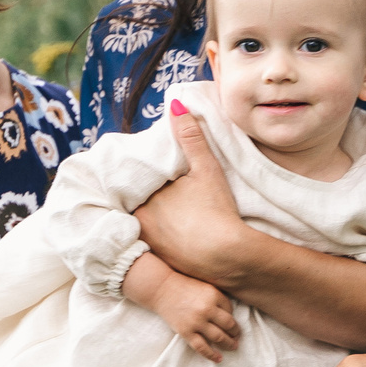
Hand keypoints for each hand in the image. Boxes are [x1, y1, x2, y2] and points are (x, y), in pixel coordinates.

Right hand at [124, 253, 241, 360]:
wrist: (161, 288)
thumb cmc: (183, 285)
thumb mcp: (204, 286)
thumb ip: (217, 298)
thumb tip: (231, 316)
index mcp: (214, 295)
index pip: (231, 310)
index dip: (232, 316)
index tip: (230, 321)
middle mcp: (207, 309)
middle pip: (229, 325)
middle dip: (236, 333)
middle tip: (237, 337)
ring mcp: (196, 322)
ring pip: (219, 337)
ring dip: (229, 344)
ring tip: (233, 347)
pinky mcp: (186, 332)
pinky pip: (202, 347)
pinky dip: (212, 354)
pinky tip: (219, 359)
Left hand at [133, 99, 260, 284]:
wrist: (228, 256)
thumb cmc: (216, 210)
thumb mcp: (206, 169)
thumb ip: (190, 137)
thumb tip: (176, 104)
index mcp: (143, 197)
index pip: (137, 180)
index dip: (146, 175)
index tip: (157, 175)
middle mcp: (138, 221)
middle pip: (137, 202)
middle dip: (144, 196)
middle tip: (164, 195)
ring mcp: (146, 244)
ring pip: (143, 223)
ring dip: (150, 218)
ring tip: (169, 214)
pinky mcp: (158, 262)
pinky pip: (152, 245)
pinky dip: (159, 238)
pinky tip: (173, 234)